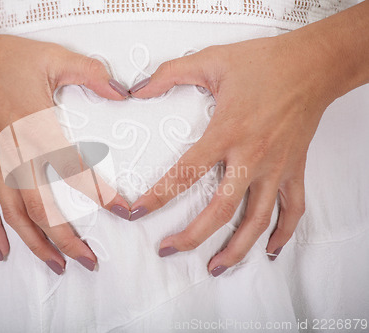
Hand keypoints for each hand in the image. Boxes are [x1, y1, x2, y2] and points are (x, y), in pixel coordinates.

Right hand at [0, 31, 129, 273]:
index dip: (102, 195)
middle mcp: (17, 157)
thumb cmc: (3, 61)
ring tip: (57, 266)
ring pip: (15, 218)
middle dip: (68, 241)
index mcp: (40, 131)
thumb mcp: (54, 58)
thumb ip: (91, 73)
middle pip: (44, 211)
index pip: (76, 172)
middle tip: (90, 261)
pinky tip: (3, 251)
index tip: (123, 212)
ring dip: (36, 245)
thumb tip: (122, 90)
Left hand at [130, 34, 336, 275]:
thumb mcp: (212, 60)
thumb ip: (170, 74)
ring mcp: (276, 168)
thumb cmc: (266, 62)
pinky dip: (283, 233)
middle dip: (191, 236)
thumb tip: (137, 89)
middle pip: (220, 210)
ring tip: (215, 268)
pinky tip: (270, 249)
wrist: (314, 65)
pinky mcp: (295, 170)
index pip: (185, 174)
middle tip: (167, 250)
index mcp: (227, 133)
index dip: (157, 197)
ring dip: (236, 248)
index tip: (136, 213)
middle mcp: (251, 157)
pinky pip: (293, 209)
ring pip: (257, 220)